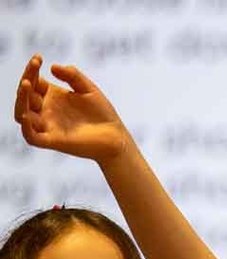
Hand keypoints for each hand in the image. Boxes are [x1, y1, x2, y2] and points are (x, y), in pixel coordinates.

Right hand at [13, 54, 127, 160]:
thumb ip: (73, 76)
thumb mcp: (88, 89)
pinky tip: (26, 115)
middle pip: (25, 96)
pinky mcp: (52, 141)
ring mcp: (48, 126)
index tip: (38, 58)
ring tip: (27, 85)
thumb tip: (53, 66)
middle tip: (32, 72)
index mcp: (52, 96)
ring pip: (22, 114)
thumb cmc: (102, 113)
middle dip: (25, 83)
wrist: (116, 136)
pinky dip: (25, 127)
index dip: (32, 70)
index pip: (33, 81)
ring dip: (21, 100)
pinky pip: (31, 136)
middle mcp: (46, 110)